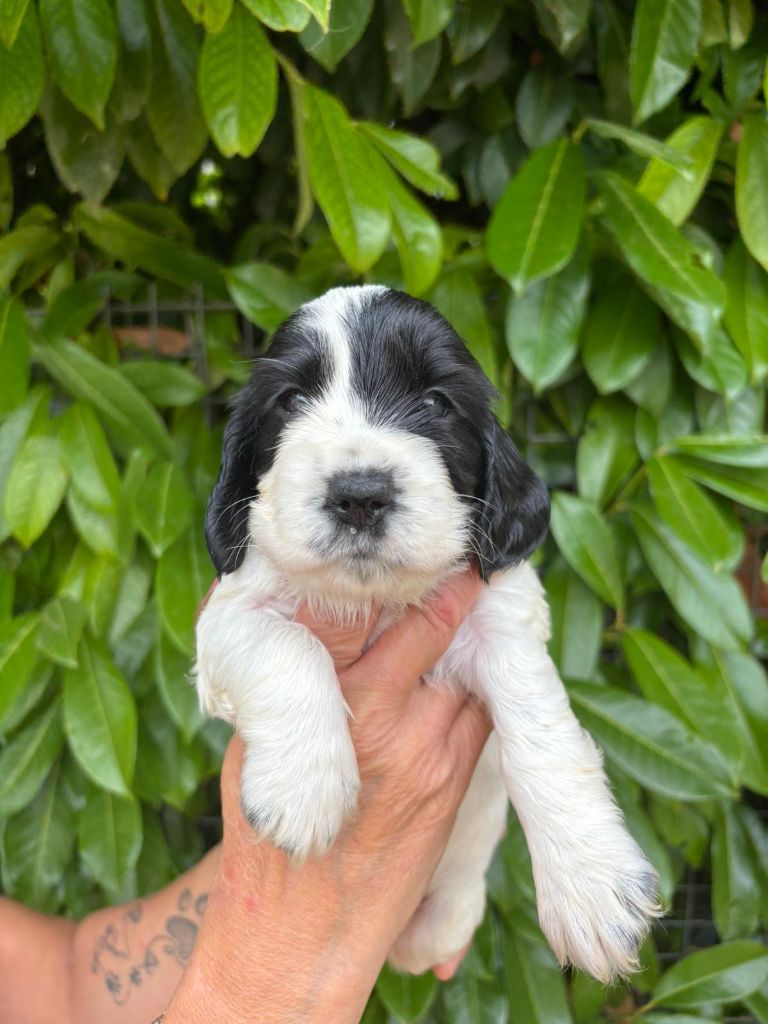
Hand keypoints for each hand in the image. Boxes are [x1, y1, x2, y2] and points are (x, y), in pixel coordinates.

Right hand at [165, 568, 489, 1023]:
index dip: (421, 584)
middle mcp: (397, 724)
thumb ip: (295, 682)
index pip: (394, 622)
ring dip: (471, 646)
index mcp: (344, 705)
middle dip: (455, 601)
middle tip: (464, 566)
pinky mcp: (458, 785)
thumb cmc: (267, 832)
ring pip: (472, 676)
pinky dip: (474, 690)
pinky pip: (479, 718)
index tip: (436, 556)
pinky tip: (466, 675)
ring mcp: (437, 756)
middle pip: (443, 638)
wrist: (305, 930)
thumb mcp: (259, 744)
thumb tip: (306, 623)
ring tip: (473, 611)